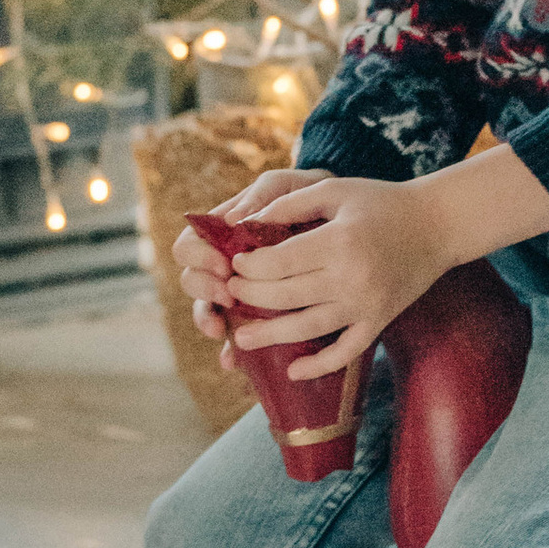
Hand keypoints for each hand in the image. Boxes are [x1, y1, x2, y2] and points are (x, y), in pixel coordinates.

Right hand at [172, 168, 327, 357]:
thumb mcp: (295, 187)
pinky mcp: (260, 317)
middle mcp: (226, 265)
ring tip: (224, 330)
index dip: (198, 255)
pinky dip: (229, 353)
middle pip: (191, 280)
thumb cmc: (319, 199)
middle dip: (204, 289)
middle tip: (229, 294)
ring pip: (207, 312)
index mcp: (225, 232)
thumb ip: (266, 194)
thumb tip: (233, 222)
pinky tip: (233, 361)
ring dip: (209, 321)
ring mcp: (240, 293)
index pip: (190, 243)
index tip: (225, 262)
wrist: (358, 225)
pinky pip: (234, 341)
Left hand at [224, 175, 459, 382]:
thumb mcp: (334, 191)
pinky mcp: (378, 322)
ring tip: (241, 339)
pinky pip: (345, 352)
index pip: (279, 262)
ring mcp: (366, 305)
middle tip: (231, 294)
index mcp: (338, 242)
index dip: (250, 266)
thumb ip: (289, 205)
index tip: (235, 263)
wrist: (437, 225)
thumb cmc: (381, 202)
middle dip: (251, 297)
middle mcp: (351, 278)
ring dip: (271, 337)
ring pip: (308, 328)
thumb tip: (245, 224)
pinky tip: (293, 371)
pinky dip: (319, 366)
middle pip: (286, 297)